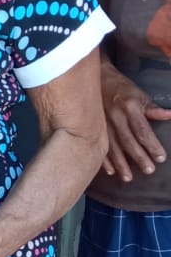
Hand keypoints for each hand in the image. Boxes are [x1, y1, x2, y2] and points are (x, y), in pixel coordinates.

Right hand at [99, 65, 170, 180]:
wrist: (96, 79)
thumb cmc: (121, 88)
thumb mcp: (139, 95)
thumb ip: (152, 109)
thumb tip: (169, 115)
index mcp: (130, 107)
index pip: (143, 130)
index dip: (152, 145)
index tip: (160, 157)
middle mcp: (116, 117)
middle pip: (128, 141)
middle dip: (139, 157)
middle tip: (149, 170)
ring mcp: (102, 123)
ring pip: (112, 147)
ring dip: (121, 164)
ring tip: (128, 177)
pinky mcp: (92, 127)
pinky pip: (98, 146)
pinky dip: (104, 160)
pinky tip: (110, 171)